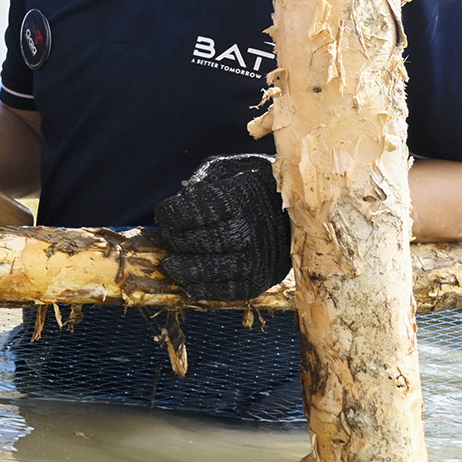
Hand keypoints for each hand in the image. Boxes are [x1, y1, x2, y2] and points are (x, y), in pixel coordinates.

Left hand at [152, 154, 290, 300]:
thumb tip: (179, 198)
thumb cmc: (252, 187)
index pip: (197, 209)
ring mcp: (257, 258)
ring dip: (183, 268)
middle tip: (168, 235)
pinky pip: (226, 291)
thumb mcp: (229, 169)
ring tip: (170, 263)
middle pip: (201, 240)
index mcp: (242, 197)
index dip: (172, 212)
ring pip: (211, 269)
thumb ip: (202, 181)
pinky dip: (202, 289)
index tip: (164, 212)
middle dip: (175, 239)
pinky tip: (188, 281)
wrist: (297, 212)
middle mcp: (251, 229)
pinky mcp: (259, 281)